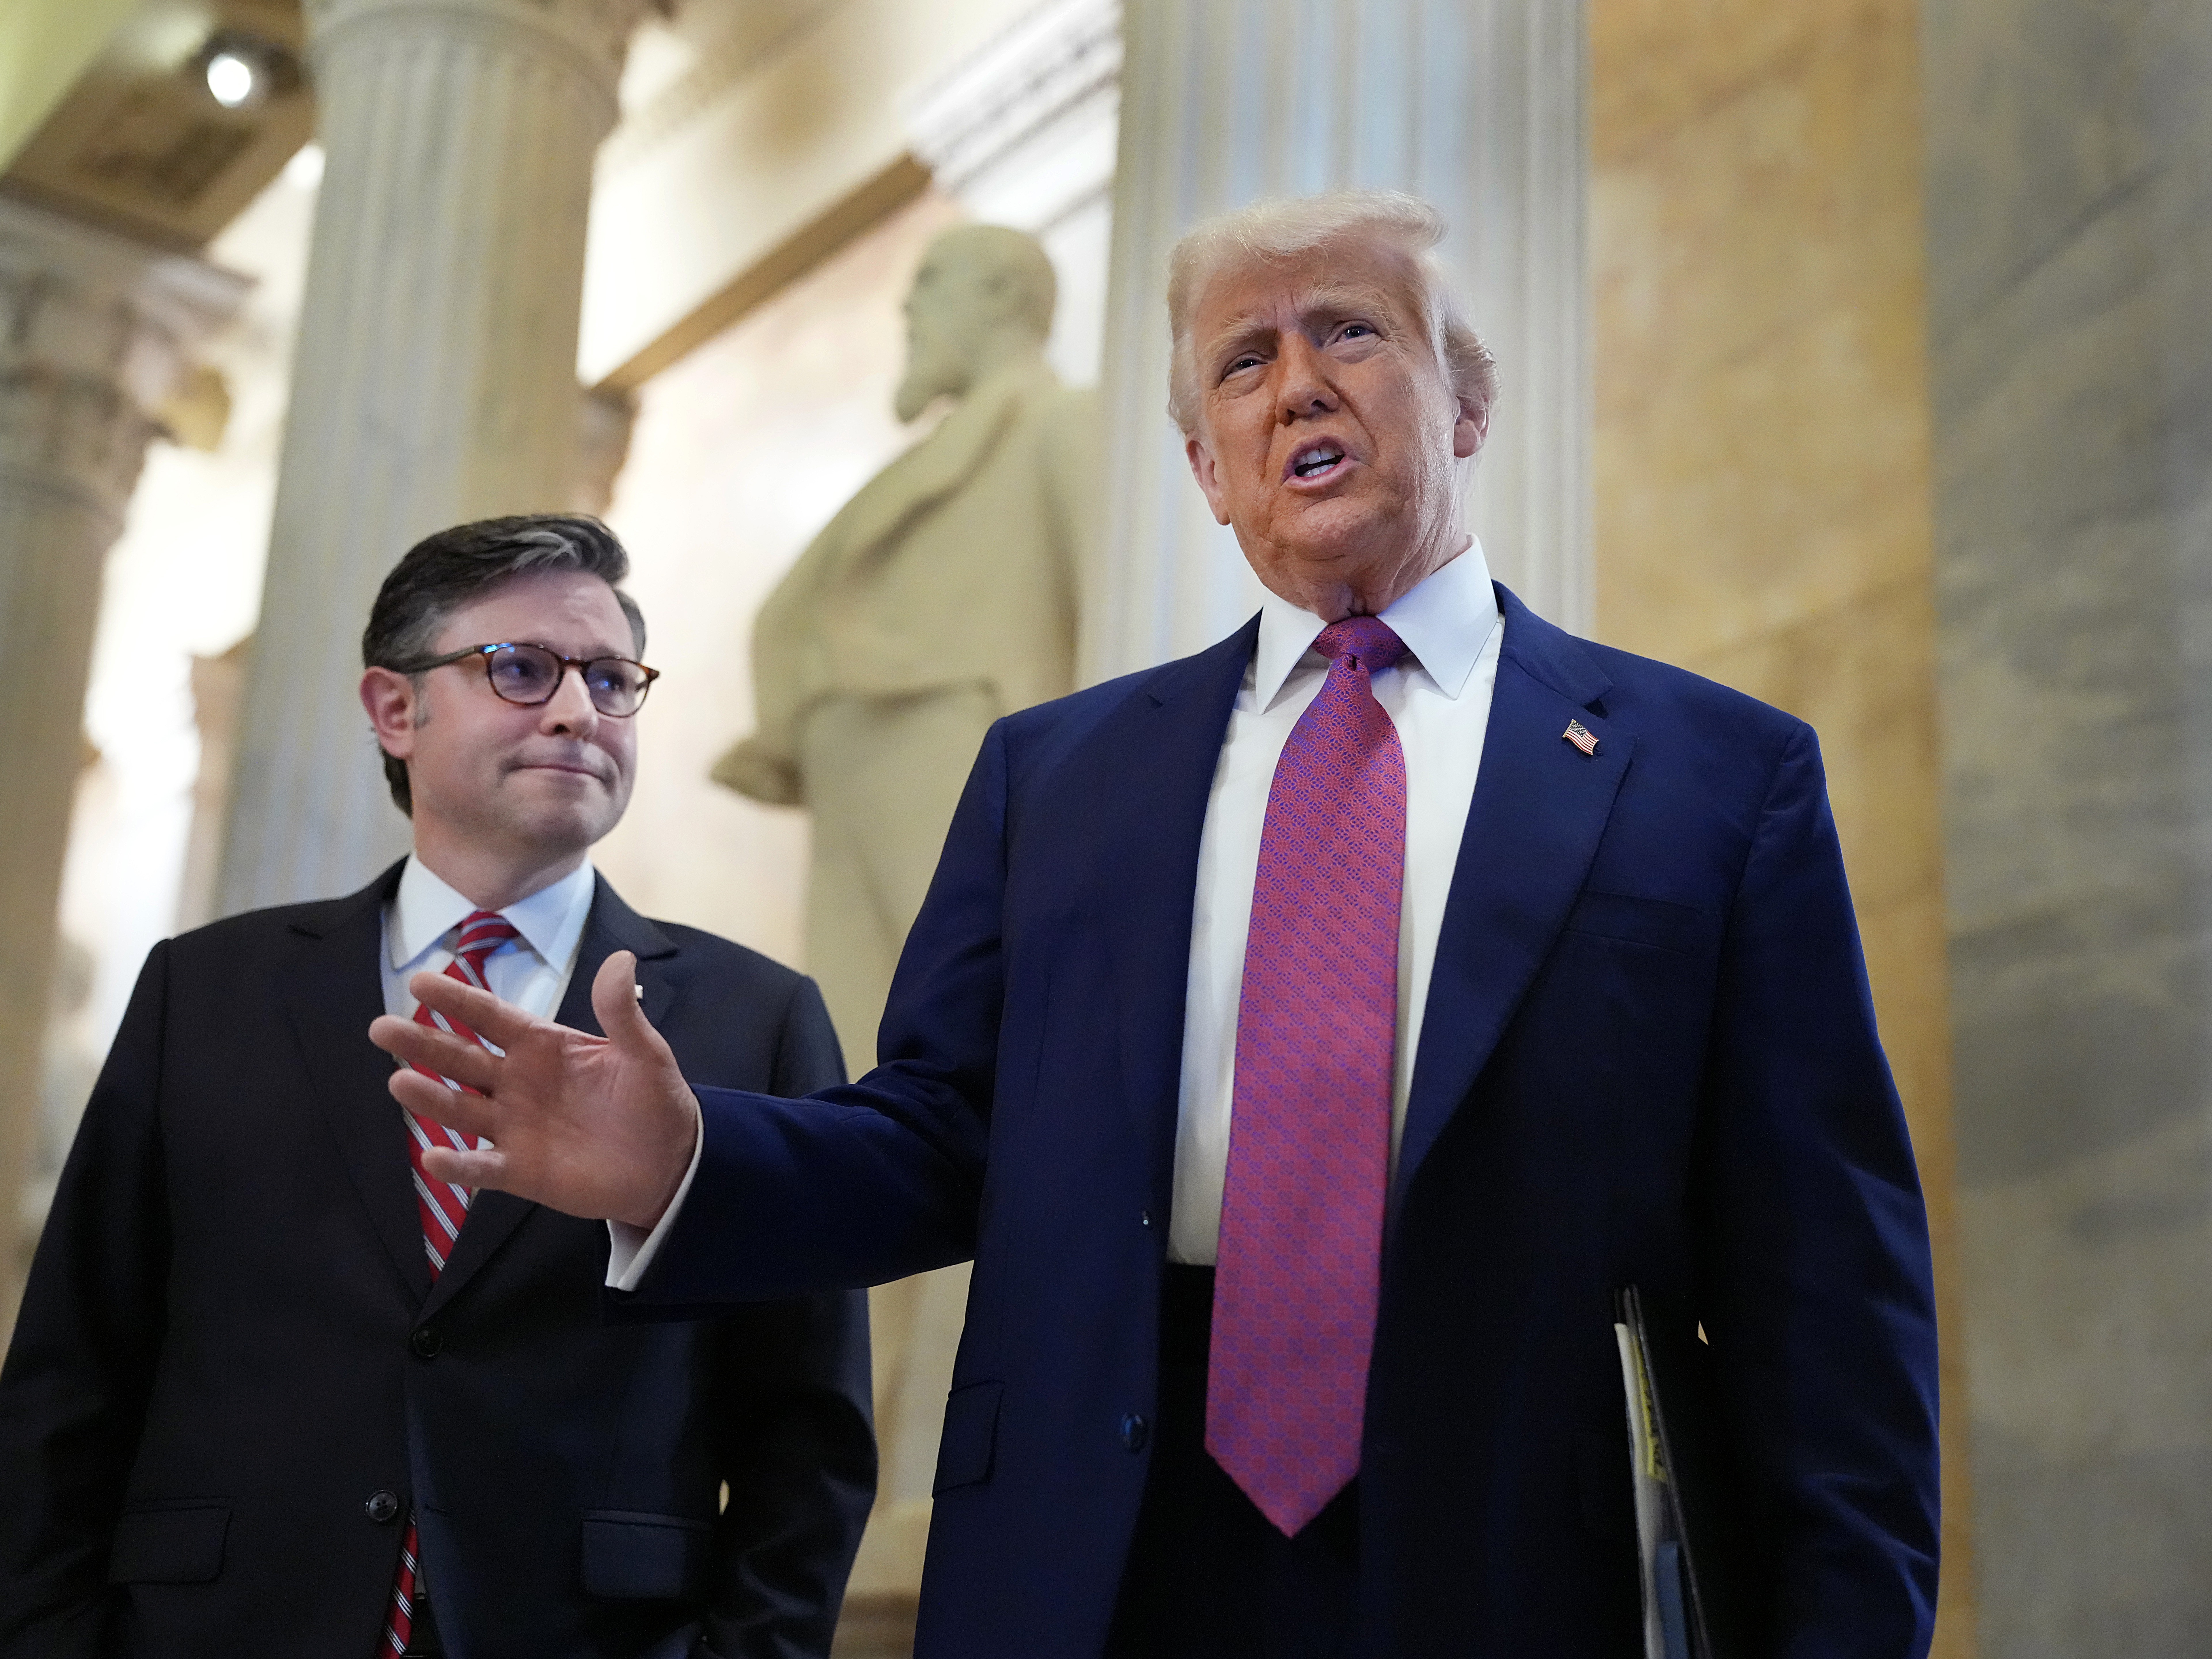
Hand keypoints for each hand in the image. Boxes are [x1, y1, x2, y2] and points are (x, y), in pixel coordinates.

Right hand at [368, 951, 698, 1228]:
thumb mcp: (644, 1053)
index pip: (492, 1017)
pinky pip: (482, 1167)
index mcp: (542, 1046)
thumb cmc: (653, 1101)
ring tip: (399, 1082)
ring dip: (430, 1098)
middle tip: (381, 1028)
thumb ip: (622, 1012)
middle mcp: (518, 1083)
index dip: (458, 1001)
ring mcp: (514, 1127)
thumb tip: (620, 960)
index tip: (420, 981)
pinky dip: (458, 1165)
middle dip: (423, 1043)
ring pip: (462, 1109)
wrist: (670, 1161)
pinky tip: (432, 1159)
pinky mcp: (520, 1170)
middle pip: (462, 1059)